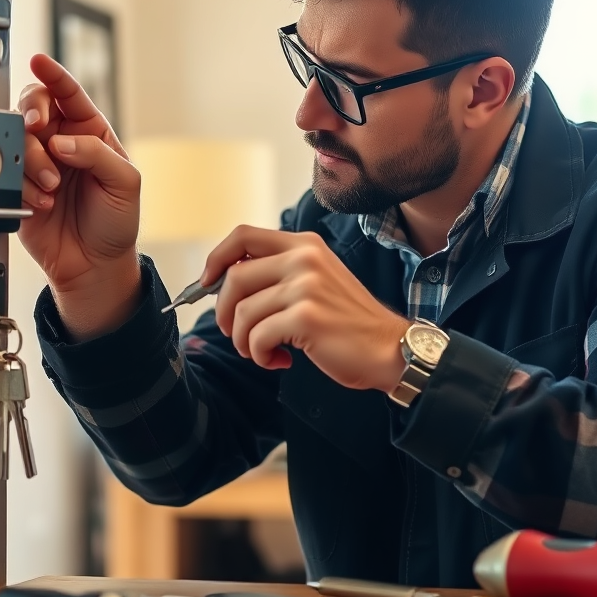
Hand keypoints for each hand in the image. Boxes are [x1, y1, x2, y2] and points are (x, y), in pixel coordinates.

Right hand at [17, 54, 140, 336]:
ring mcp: (38, 164)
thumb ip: (97, 154)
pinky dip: (23, 186)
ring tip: (52, 187)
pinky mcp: (18, 189)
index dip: (54, 75)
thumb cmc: (115, 223)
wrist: (94, 265)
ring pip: (17, 139)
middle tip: (38, 128)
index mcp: (90, 133)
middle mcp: (62, 143)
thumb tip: (63, 140)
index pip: (69, 94)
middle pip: (33, 107)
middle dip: (32, 111)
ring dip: (32, 159)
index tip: (40, 61)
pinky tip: (42, 203)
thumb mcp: (125, 183)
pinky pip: (7, 173)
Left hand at [201, 227, 410, 390]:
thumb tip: (225, 282)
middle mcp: (304, 258)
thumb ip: (279, 273)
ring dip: (244, 340)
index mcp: (304, 244)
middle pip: (234, 277)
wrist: (389, 349)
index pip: (243, 235)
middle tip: (235, 334)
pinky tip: (279, 360)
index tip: (206, 283)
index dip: (216, 259)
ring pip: (242, 312)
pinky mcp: (306, 317)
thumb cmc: (348, 322)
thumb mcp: (316, 281)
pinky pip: (257, 337)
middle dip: (224, 311)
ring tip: (263, 352)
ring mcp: (305, 286)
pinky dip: (260, 355)